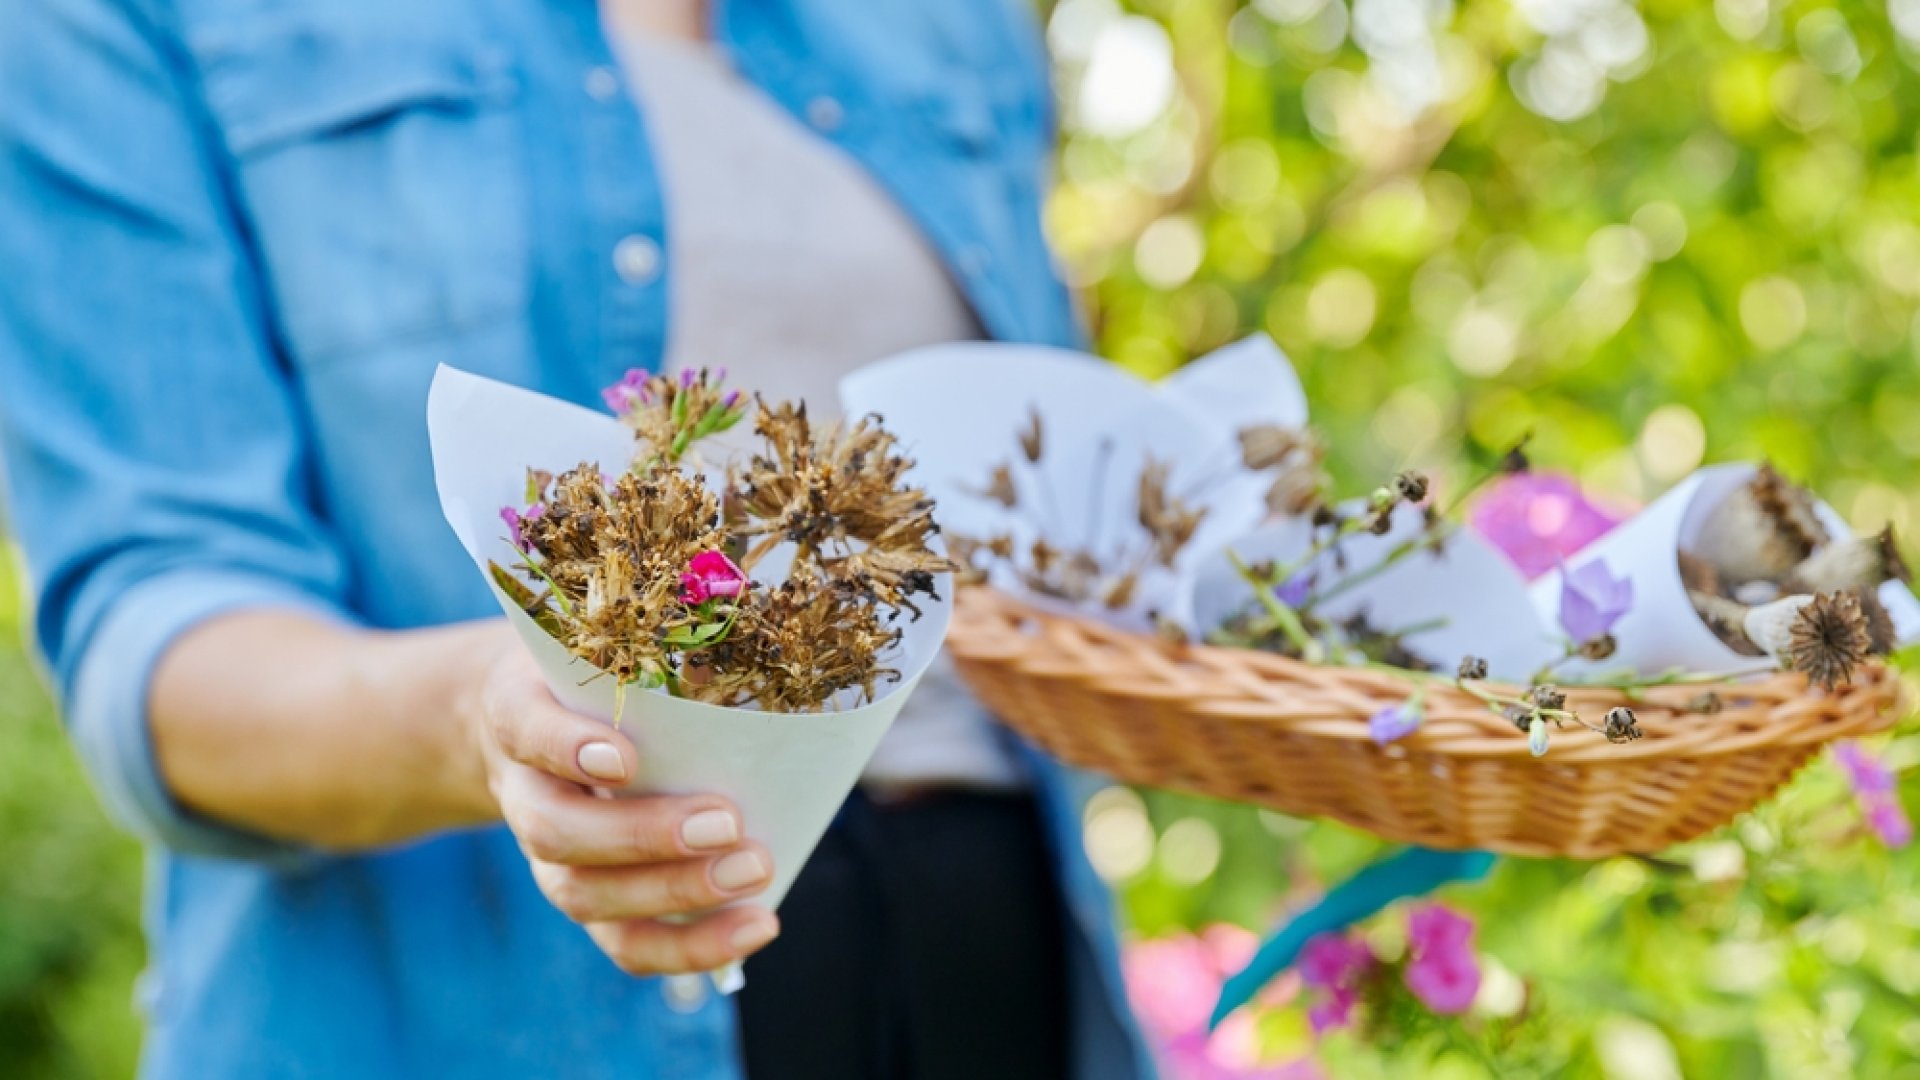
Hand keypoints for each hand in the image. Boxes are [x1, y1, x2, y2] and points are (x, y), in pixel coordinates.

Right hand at [466, 633, 779, 975]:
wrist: (530, 726)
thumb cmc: (590, 680)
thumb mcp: (601, 650)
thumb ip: (647, 656)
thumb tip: (750, 649)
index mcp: (517, 717)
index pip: (527, 729)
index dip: (567, 747)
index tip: (623, 757)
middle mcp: (525, 794)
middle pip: (556, 831)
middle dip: (643, 836)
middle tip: (726, 821)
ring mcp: (551, 858)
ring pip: (587, 896)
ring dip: (675, 893)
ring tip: (752, 871)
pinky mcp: (590, 900)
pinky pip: (625, 941)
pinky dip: (689, 946)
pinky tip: (756, 925)